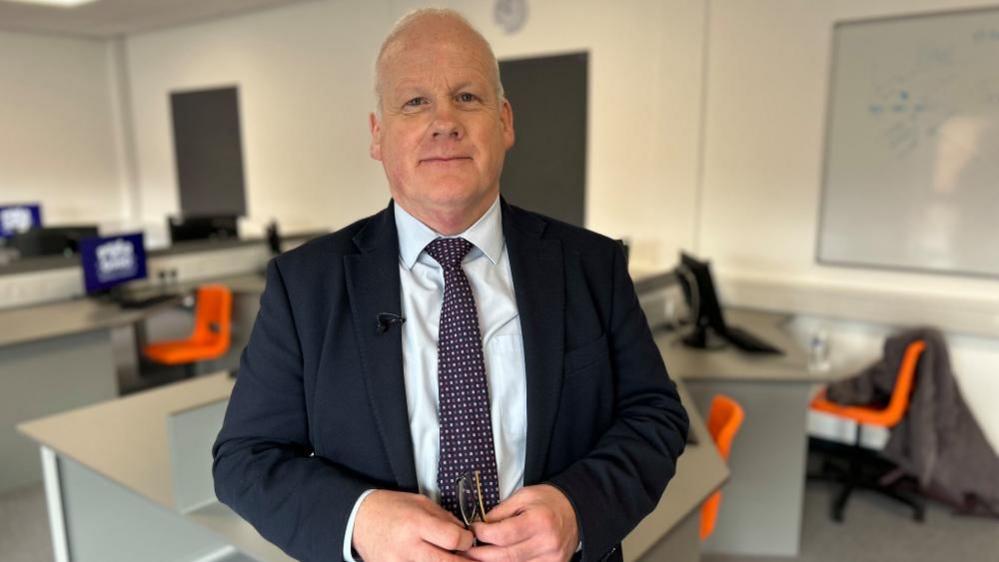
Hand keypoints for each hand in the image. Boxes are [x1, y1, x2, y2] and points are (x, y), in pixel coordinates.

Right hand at [353, 490, 475, 561]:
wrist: (359, 520)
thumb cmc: (392, 508)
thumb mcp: (421, 503)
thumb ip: (445, 518)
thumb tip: (465, 534)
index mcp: (416, 524)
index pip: (452, 539)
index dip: (467, 540)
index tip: (468, 539)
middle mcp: (407, 547)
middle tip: (471, 559)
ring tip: (448, 556)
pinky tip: (432, 559)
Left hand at [466, 485, 578, 561]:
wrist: (576, 511)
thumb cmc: (548, 501)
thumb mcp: (524, 496)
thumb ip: (501, 512)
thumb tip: (480, 525)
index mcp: (539, 521)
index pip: (503, 535)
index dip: (483, 534)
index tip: (473, 529)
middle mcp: (547, 543)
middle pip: (506, 556)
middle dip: (482, 554)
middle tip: (467, 550)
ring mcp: (552, 559)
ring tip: (478, 556)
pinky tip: (496, 560)